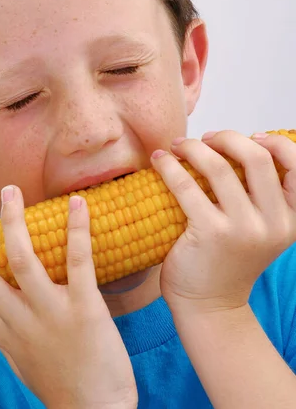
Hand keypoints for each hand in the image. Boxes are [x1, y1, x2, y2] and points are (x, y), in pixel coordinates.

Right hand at [0, 188, 137, 408]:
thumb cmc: (61, 382)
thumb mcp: (20, 357)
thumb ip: (6, 328)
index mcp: (3, 332)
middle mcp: (19, 320)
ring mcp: (50, 313)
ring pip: (21, 260)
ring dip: (13, 222)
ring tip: (10, 191)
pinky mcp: (85, 309)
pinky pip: (78, 263)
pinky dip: (77, 230)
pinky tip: (77, 203)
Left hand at [150, 130, 295, 315]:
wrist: (209, 305)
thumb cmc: (229, 259)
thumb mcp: (259, 228)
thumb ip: (258, 194)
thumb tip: (234, 144)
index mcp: (290, 218)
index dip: (275, 142)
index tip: (251, 135)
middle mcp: (273, 223)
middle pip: (257, 157)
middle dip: (228, 137)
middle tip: (206, 138)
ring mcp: (242, 229)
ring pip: (219, 166)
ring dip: (193, 146)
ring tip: (177, 145)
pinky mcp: (209, 233)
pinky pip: (186, 185)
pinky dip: (169, 166)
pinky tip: (159, 160)